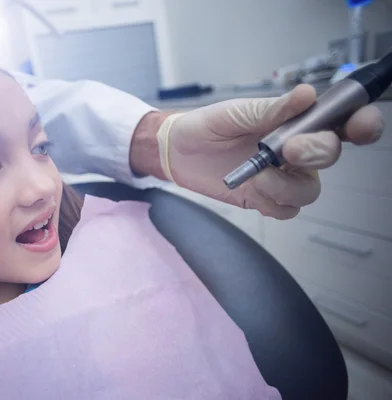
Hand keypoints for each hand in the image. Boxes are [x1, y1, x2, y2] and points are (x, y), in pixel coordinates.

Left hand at [156, 84, 384, 218]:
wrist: (176, 151)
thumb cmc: (206, 125)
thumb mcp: (235, 112)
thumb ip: (271, 110)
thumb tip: (307, 95)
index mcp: (294, 122)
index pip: (340, 123)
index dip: (360, 124)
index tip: (358, 127)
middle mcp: (294, 151)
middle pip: (329, 156)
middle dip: (315, 153)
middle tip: (288, 149)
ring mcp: (281, 177)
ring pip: (309, 191)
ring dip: (286, 185)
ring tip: (257, 173)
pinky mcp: (264, 198)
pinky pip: (285, 210)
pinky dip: (272, 201)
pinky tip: (251, 187)